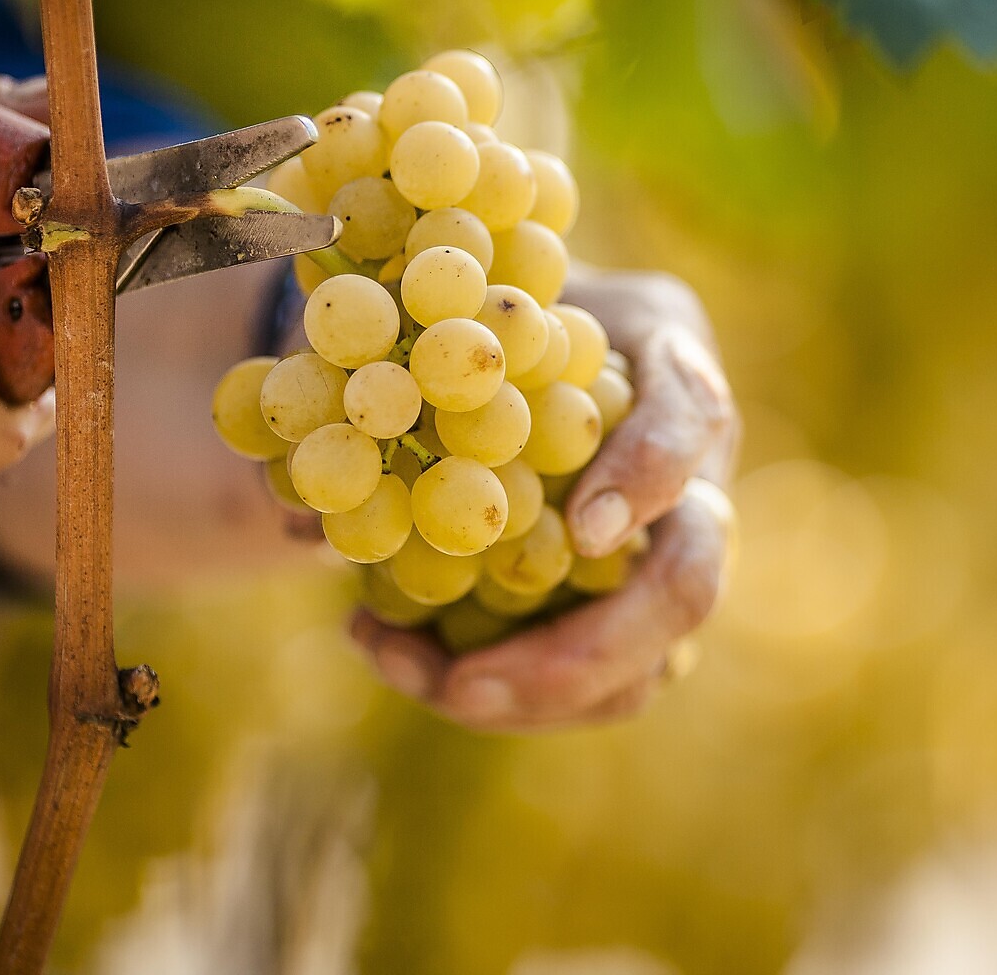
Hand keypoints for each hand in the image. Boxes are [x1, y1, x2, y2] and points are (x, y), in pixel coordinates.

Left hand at [351, 269, 740, 731]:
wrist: (511, 353)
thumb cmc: (482, 318)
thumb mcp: (451, 304)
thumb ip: (403, 363)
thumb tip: (300, 505)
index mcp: (672, 370)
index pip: (690, 419)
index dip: (646, 478)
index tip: (580, 529)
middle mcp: (697, 478)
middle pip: (687, 583)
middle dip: (583, 651)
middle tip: (465, 685)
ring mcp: (672, 562)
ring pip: (644, 667)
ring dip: (523, 694)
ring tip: (399, 667)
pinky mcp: (634, 623)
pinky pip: (588, 691)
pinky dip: (495, 693)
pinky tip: (393, 653)